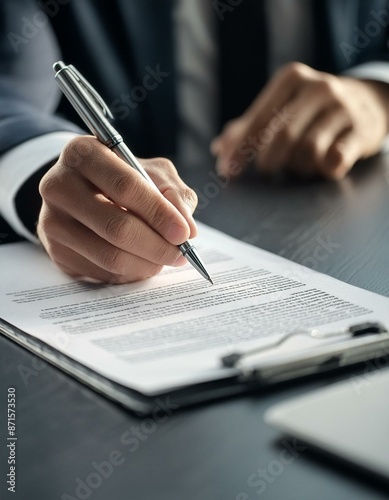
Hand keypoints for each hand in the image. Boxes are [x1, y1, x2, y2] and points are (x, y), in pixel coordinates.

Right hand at [37, 136, 197, 282]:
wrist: (82, 192)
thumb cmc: (122, 178)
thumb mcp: (151, 172)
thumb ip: (174, 194)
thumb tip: (187, 228)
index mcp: (83, 153)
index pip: (126, 187)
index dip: (159, 213)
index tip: (183, 233)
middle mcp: (59, 185)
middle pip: (116, 227)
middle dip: (157, 246)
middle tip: (180, 254)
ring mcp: (52, 221)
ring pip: (110, 256)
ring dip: (147, 264)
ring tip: (164, 258)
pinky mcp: (56, 251)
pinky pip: (102, 272)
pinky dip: (131, 272)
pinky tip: (141, 261)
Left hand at [211, 62, 388, 179]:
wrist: (367, 101)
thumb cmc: (310, 109)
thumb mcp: (281, 107)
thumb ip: (249, 127)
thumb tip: (218, 149)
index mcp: (291, 79)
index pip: (258, 120)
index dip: (240, 149)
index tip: (227, 171)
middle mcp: (318, 87)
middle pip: (281, 136)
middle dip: (268, 161)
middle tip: (267, 169)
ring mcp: (342, 108)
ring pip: (308, 150)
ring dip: (298, 167)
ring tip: (300, 164)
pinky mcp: (361, 131)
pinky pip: (336, 159)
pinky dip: (325, 169)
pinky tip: (324, 166)